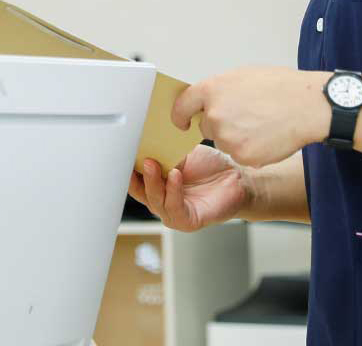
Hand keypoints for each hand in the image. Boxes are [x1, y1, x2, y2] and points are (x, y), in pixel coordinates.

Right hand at [127, 144, 248, 231]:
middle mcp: (162, 201)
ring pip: (155, 200)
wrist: (239, 179)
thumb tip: (147, 140)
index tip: (122, 152)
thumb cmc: (211, 168)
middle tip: (137, 157)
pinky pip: (175, 207)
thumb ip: (165, 153)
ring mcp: (173, 213)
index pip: (135, 179)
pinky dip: (172, 190)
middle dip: (135, 174)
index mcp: (157, 185)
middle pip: (140, 191)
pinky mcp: (187, 221)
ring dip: (153, 181)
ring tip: (153, 164)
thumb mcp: (183, 155)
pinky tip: (175, 175)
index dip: (127, 167)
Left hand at [171, 67, 327, 167]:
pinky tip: (267, 137)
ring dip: (236, 138)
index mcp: (212, 90)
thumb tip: (209, 100)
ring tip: (261, 124)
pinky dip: (250, 150)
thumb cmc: (281, 88)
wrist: (307, 107)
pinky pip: (239, 155)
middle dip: (220, 125)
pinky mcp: (241, 156)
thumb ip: (220, 90)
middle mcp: (214, 114)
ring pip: (224, 142)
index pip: (182, 105)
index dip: (180, 115)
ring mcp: (227, 137)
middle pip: (206, 127)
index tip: (181, 122)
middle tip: (246, 117)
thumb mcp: (243, 76)